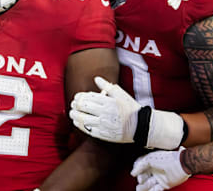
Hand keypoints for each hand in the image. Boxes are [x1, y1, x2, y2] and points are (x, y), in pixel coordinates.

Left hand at [70, 76, 185, 148]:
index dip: (79, 97)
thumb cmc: (130, 108)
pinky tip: (77, 122)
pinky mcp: (104, 134)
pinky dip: (80, 126)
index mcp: (108, 102)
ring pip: (83, 120)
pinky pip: (88, 130)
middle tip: (73, 105)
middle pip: (83, 108)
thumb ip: (107, 86)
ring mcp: (104, 125)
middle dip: (75, 106)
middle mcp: (105, 113)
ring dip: (75, 116)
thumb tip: (96, 78)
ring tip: (72, 114)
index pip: (88, 98)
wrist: (141, 126)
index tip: (77, 97)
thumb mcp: (120, 94)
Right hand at [131, 148, 189, 190]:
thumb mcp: (149, 159)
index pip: (141, 167)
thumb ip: (140, 165)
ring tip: (143, 187)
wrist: (181, 164)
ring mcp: (160, 177)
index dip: (137, 171)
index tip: (135, 174)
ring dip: (145, 187)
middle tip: (141, 181)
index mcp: (151, 161)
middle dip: (141, 180)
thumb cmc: (168, 159)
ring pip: (149, 184)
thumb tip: (133, 172)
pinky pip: (156, 189)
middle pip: (144, 177)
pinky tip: (152, 189)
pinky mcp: (165, 184)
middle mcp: (155, 169)